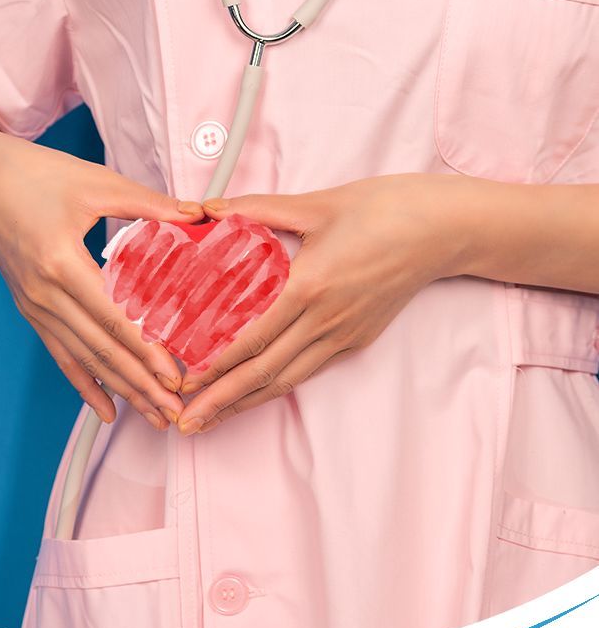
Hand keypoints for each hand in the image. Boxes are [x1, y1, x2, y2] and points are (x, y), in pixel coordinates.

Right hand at [0, 127, 204, 429]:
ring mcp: (34, 306)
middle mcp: (44, 293)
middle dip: (141, 385)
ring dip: (121, 391)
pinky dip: (85, 385)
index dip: (146, 353)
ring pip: (84, 360)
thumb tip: (199, 216)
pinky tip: (106, 410)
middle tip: (175, 411)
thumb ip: (150, 204)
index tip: (176, 377)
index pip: (113, 319)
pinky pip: (60, 355)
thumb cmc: (34, 174)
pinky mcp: (30, 310)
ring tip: (154, 415)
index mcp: (61, 261)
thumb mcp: (96, 182)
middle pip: (101, 351)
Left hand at [175, 173, 466, 433]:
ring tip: (213, 420)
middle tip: (187, 424)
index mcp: (310, 286)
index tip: (185, 383)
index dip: (216, 366)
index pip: (252, 338)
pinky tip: (256, 393)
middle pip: (265, 373)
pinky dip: (277, 385)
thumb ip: (257, 208)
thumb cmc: (383, 209)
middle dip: (222, 402)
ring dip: (246, 404)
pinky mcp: (357, 339)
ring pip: (287, 380)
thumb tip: (208, 208)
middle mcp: (326, 320)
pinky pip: (310, 370)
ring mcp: (344, 335)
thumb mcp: (317, 204)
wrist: (442, 229)